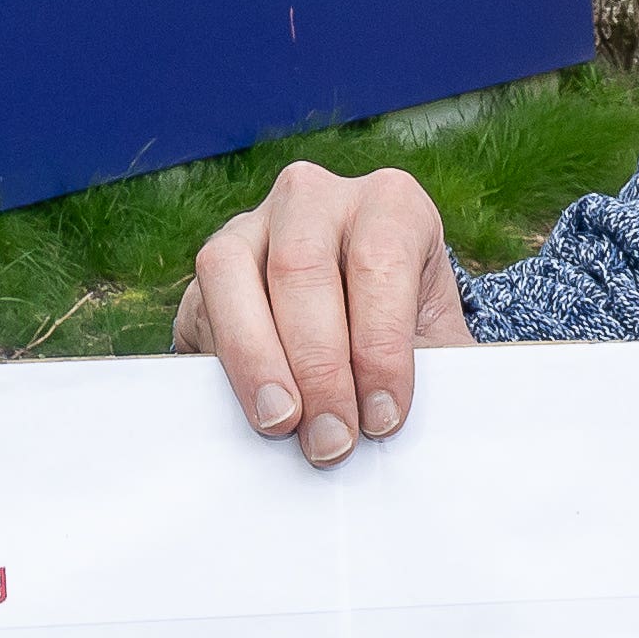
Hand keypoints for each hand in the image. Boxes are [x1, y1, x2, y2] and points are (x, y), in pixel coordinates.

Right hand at [173, 163, 475, 463]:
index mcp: (391, 203)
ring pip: (233, 271)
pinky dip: (223, 359)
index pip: (381, 263)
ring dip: (257, 358)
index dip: (381, 347)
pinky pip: (202, 303)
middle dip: (318, 367)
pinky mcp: (213, 261)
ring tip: (282, 423)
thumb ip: (436, 371)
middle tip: (332, 440)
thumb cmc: (405, 332)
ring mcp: (254, 221)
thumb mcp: (436, 341)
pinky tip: (248, 404)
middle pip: (304, 270)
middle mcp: (317, 197)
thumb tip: (419, 422)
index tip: (384, 419)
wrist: (358, 325)